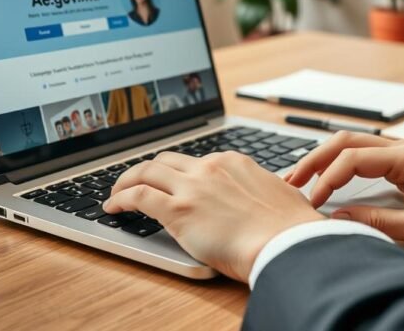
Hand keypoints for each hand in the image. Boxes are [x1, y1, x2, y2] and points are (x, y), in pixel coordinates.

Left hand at [104, 151, 324, 281]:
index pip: (196, 161)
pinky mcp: (178, 210)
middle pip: (166, 160)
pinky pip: (139, 196)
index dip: (178, 172)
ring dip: (126, 181)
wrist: (286, 242)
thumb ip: (263, 191)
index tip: (171, 182)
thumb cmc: (289, 228)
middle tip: (136, 182)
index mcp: (233, 163)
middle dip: (147, 170)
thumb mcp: (280, 194)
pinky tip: (113, 207)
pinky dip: (121, 198)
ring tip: (116, 194)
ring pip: (146, 172)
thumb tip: (267, 198)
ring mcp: (193, 187)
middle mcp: (210, 168)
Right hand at [285, 132, 403, 251]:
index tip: (313, 202)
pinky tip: (328, 175)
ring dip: (325, 157)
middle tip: (290, 181)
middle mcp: (403, 147)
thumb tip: (339, 217)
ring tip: (301, 177)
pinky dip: (340, 160)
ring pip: (353, 142)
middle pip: (345, 140)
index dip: (326, 179)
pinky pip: (364, 152)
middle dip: (314, 159)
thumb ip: (378, 222)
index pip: (352, 158)